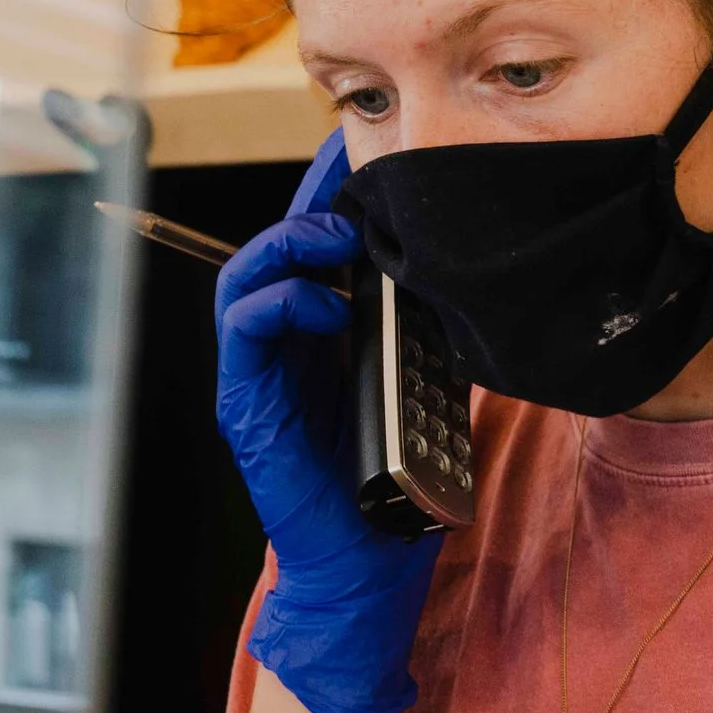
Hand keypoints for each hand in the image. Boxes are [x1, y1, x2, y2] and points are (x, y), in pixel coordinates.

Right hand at [216, 128, 441, 712]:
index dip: (331, 192)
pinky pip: (243, 328)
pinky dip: (279, 301)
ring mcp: (258, 372)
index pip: (315, 246)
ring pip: (245, 276)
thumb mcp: (429, 382)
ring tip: (335, 235)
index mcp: (322, 334)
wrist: (369, 562)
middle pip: (275, 246)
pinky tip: (327, 302)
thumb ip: (431, 328)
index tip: (363, 150)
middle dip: (308, 199)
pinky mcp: (246, 403)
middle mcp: (282, 345)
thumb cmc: (397, 479)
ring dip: (288, 243)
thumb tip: (469, 272)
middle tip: (346, 168)